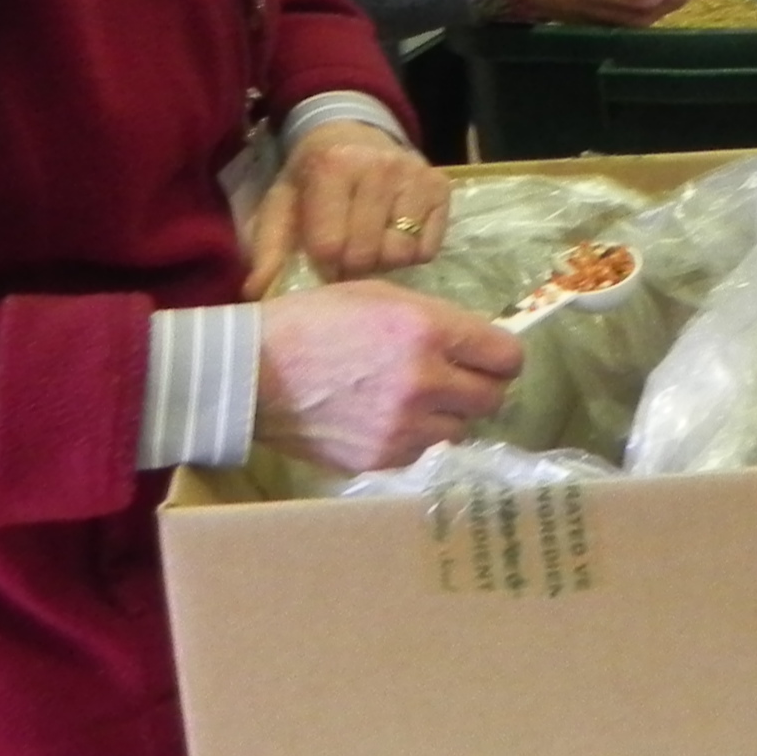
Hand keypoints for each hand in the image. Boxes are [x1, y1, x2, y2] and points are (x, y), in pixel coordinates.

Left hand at [241, 117, 448, 296]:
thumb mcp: (282, 203)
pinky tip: (394, 236)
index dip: (322, 262)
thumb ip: (268, 247)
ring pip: (401, 253)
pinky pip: (428, 249)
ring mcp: (415, 175)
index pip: (330, 245)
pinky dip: (410, 253)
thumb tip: (257, 292)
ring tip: (370, 245)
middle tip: (346, 255)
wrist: (352, 133)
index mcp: (333, 166)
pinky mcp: (440, 187)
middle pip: (367, 253)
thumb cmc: (313, 175)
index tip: (320, 255)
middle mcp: (379, 166)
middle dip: (352, 265)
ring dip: (383, 260)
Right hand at [251, 280, 524, 474]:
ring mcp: (403, 427)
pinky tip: (383, 419)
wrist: (249, 373)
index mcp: (427, 331)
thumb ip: (434, 320)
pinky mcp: (381, 459)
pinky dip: (413, 437)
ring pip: (460, 429)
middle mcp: (425, 381)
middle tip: (455, 379)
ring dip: (446, 415)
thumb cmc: (312, 321)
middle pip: (492, 398)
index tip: (486, 357)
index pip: (506, 357)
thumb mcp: (378, 296)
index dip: (500, 356)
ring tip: (411, 399)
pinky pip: (421, 450)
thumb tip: (474, 343)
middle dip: (479, 387)